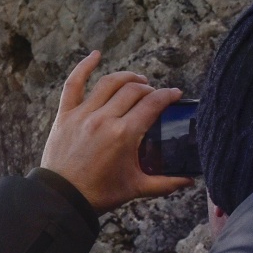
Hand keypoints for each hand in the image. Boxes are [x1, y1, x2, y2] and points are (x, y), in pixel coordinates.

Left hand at [40, 50, 193, 212]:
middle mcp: (105, 119)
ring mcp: (83, 114)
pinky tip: (95, 55)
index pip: (152, 104)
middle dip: (148, 89)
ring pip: (109, 83)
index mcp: (124, 134)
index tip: (174, 94)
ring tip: (137, 80)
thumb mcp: (136, 188)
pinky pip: (73, 84)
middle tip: (154, 94)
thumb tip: (190, 181)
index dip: (167, 95)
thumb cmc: (99, 193)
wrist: (62, 198)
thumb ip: (166, 183)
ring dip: (126, 78)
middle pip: (133, 91)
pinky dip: (83, 67)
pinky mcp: (66, 115)